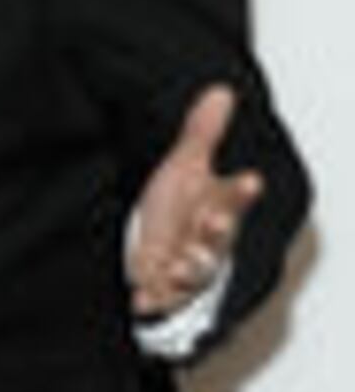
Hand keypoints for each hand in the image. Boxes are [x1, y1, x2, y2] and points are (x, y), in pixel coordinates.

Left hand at [128, 83, 262, 318]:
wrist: (163, 242)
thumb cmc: (179, 205)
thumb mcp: (184, 165)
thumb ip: (201, 133)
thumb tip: (220, 90)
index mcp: (217, 206)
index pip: (235, 196)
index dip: (242, 189)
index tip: (251, 178)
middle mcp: (208, 239)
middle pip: (220, 238)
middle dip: (218, 232)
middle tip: (214, 222)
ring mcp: (189, 266)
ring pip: (198, 272)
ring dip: (191, 269)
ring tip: (180, 265)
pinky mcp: (166, 288)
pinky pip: (163, 298)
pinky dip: (153, 301)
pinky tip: (140, 301)